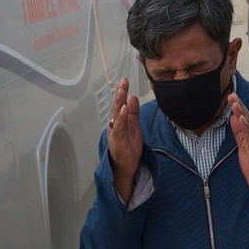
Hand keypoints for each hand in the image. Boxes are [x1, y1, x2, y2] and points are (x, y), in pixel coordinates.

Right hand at [107, 77, 141, 204]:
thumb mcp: (134, 127)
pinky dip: (121, 119)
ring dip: (119, 103)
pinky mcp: (118, 142)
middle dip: (119, 94)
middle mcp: (114, 126)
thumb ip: (133, 113)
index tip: (124, 80)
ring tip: (122, 91)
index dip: (122, 92)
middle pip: (117, 107)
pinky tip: (124, 110)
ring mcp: (115, 134)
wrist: (126, 168)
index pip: (120, 104)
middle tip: (122, 82)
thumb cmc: (128, 149)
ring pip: (116, 116)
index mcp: (119, 122)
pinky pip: (119, 129)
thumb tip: (133, 97)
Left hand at [227, 93, 248, 217]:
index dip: (238, 107)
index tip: (231, 96)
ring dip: (242, 112)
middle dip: (239, 105)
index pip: (244, 118)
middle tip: (231, 94)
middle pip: (247, 118)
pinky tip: (242, 119)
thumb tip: (234, 118)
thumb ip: (239, 132)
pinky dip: (247, 127)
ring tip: (235, 102)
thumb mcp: (243, 146)